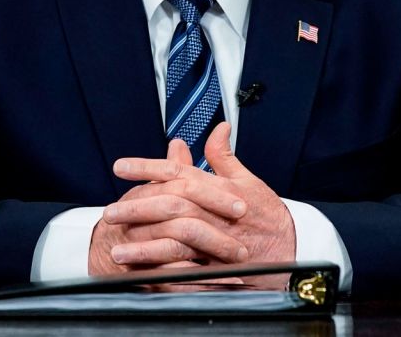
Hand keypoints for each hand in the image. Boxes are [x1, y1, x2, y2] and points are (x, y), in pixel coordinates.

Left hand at [112, 123, 295, 285]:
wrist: (291, 249)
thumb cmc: (268, 215)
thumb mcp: (249, 180)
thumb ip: (225, 156)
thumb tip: (218, 128)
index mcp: (219, 188)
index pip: (177, 172)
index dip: (147, 167)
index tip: (120, 167)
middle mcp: (214, 212)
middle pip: (171, 203)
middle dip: (137, 206)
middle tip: (109, 211)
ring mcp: (215, 240)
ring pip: (175, 237)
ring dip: (144, 243)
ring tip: (117, 247)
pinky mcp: (216, 266)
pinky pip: (185, 268)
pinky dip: (162, 270)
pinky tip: (141, 272)